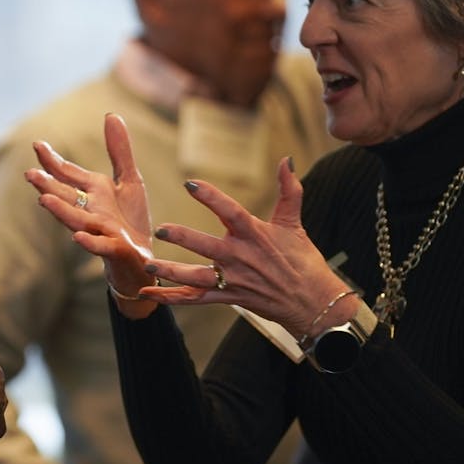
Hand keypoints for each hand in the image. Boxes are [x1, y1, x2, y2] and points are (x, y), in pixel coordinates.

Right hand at [25, 114, 157, 314]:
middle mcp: (90, 211)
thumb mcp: (129, 180)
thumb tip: (110, 114)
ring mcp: (100, 231)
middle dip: (48, 186)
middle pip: (66, 196)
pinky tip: (77, 237)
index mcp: (93, 192)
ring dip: (60, 211)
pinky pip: (99, 246)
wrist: (141, 260)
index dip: (52, 160)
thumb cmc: (130, 220)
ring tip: (44, 200)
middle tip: (29, 174)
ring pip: (76, 220)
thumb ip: (119, 150)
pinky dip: (88, 242)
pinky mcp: (115, 249)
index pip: (68, 174)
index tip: (37, 144)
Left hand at [137, 157, 346, 335]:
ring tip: (149, 265)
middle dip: (184, 238)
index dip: (211, 197)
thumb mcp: (294, 223)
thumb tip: (287, 160)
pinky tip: (151, 294)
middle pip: (208, 247)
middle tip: (160, 229)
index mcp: (256, 235)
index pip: (231, 212)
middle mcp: (242, 258)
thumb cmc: (304, 261)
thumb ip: (288, 190)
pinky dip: (174, 298)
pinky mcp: (230, 298)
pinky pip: (197, 299)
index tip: (190, 183)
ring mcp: (234, 280)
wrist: (314, 303)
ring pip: (198, 277)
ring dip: (172, 272)